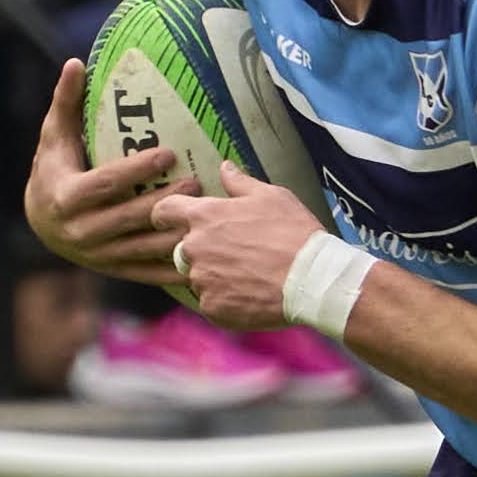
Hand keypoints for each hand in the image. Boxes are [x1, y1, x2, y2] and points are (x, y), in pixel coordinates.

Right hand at [24, 59, 188, 283]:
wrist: (41, 221)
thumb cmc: (54, 169)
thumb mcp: (54, 137)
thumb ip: (66, 102)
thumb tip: (75, 62)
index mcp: (66, 198)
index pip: (106, 184)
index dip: (137, 170)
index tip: (168, 153)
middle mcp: (81, 232)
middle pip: (129, 218)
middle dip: (165, 202)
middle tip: (199, 183)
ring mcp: (99, 256)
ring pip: (143, 248)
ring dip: (176, 234)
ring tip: (208, 214)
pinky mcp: (114, 270)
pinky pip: (148, 271)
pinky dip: (174, 266)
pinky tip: (202, 255)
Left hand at [146, 168, 322, 331]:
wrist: (313, 279)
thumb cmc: (293, 232)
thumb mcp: (271, 196)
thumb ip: (240, 183)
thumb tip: (225, 168)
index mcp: (204, 216)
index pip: (163, 211)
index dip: (166, 215)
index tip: (173, 220)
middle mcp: (194, 248)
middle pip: (182, 248)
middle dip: (201, 250)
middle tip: (234, 253)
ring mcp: (201, 281)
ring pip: (198, 277)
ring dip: (214, 276)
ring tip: (247, 275)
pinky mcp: (212, 308)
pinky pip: (211, 302)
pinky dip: (226, 300)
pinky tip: (250, 293)